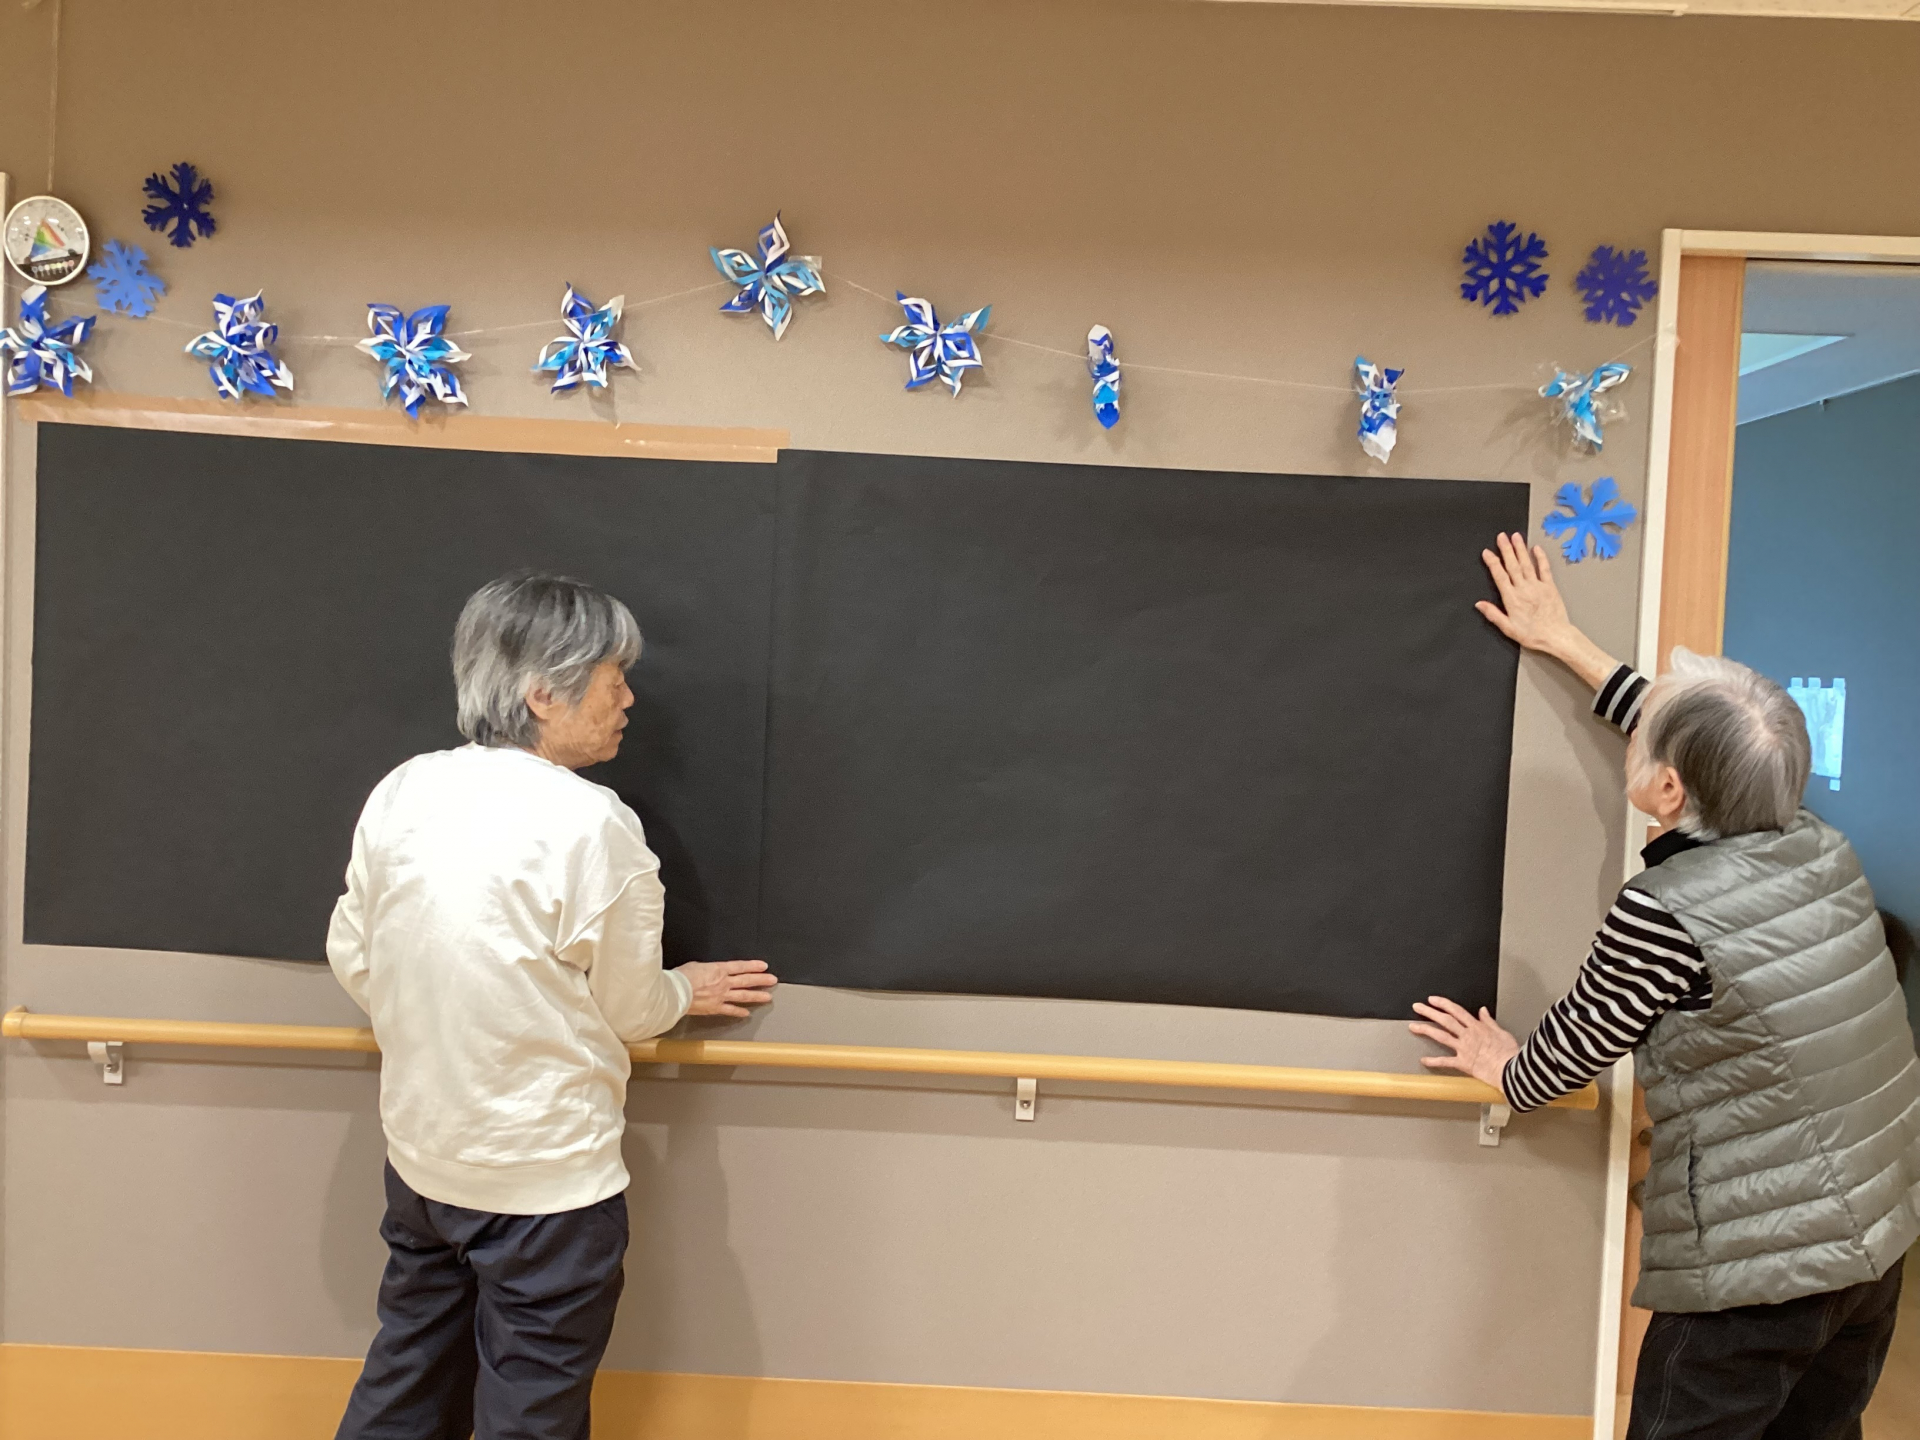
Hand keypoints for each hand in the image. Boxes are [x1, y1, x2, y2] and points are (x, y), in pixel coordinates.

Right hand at [676, 959, 777, 1017]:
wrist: (675, 992)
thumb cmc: (681, 977)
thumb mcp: (695, 965)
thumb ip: (706, 969)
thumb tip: (708, 971)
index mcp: (718, 969)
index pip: (741, 966)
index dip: (753, 966)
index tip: (763, 966)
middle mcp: (723, 982)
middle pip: (747, 980)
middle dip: (761, 980)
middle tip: (772, 980)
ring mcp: (721, 996)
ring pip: (743, 995)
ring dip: (757, 996)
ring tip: (767, 997)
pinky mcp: (715, 1008)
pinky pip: (730, 1010)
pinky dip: (739, 1012)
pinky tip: (746, 1013)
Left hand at [1409, 995, 1518, 1092]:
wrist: (1512, 1070)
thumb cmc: (1510, 1054)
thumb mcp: (1502, 1032)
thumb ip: (1490, 1021)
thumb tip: (1483, 1010)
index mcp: (1477, 1027)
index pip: (1457, 1011)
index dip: (1443, 1004)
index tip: (1433, 1000)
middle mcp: (1468, 1036)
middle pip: (1445, 1020)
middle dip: (1430, 1012)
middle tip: (1417, 1007)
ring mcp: (1464, 1049)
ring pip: (1441, 1036)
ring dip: (1426, 1030)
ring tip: (1413, 1027)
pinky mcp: (1463, 1063)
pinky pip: (1446, 1061)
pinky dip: (1434, 1061)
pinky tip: (1424, 1060)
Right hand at [1475, 532, 1616, 689]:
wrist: (1556, 636)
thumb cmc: (1533, 634)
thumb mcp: (1508, 628)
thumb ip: (1493, 614)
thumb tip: (1479, 604)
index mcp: (1512, 598)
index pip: (1499, 575)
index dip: (1492, 562)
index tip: (1487, 553)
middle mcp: (1524, 589)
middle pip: (1512, 565)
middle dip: (1506, 549)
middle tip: (1501, 537)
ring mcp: (1537, 586)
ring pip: (1526, 563)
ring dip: (1520, 549)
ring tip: (1515, 537)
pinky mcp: (1550, 586)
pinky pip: (1544, 569)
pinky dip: (1540, 558)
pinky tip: (1536, 549)